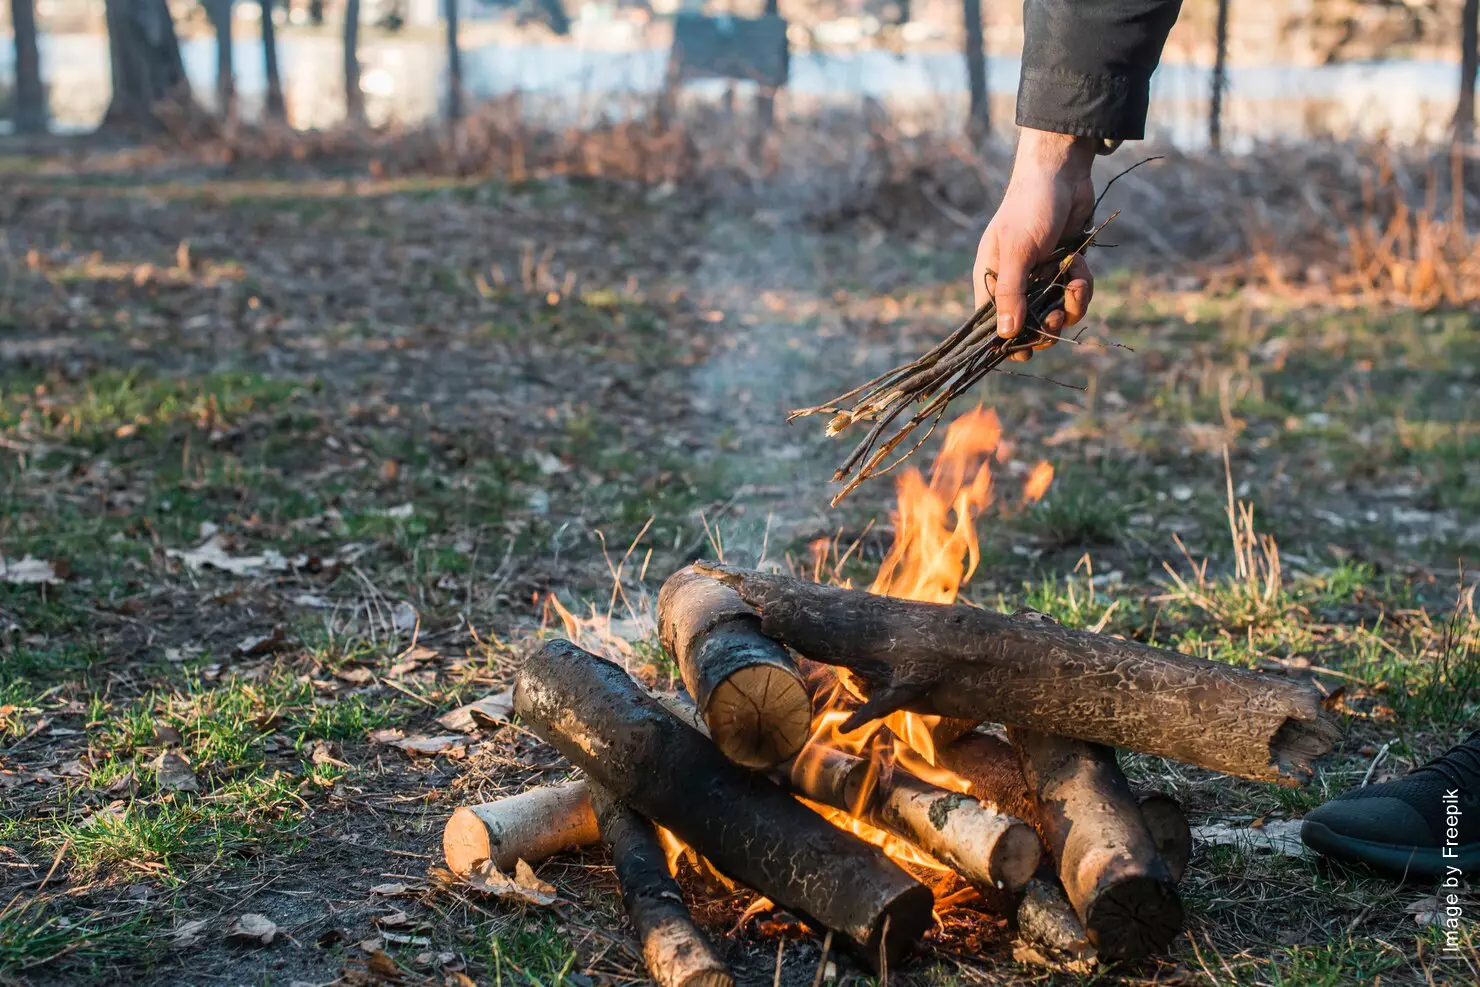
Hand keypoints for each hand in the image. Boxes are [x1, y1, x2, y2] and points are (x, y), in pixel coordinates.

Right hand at [972, 129, 1096, 361]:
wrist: (1063, 173)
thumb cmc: (1031, 207)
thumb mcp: (1019, 250)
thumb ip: (1013, 293)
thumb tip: (1005, 334)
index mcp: (992, 278)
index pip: (992, 323)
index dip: (1008, 341)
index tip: (1026, 351)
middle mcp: (1015, 282)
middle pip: (1029, 326)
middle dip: (1048, 325)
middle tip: (1058, 315)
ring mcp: (1041, 276)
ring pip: (1057, 313)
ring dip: (1071, 304)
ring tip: (1075, 283)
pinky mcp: (1064, 269)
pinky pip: (1075, 294)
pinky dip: (1082, 286)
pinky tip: (1081, 266)